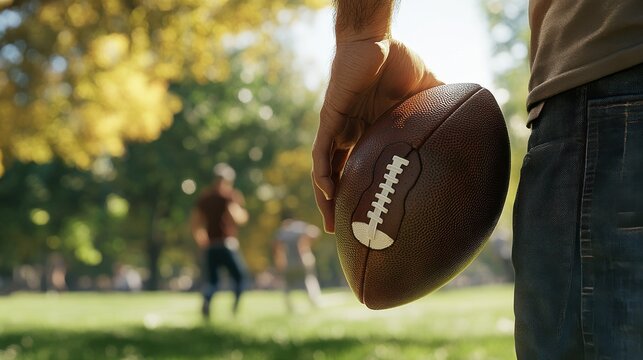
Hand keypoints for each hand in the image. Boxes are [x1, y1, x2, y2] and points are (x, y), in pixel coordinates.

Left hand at [312, 38, 441, 232]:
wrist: (376, 41)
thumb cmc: (396, 62)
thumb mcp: (426, 92)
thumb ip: (441, 109)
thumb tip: (473, 120)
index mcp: (370, 131)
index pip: (363, 168)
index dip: (363, 193)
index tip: (370, 217)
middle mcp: (350, 133)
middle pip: (339, 176)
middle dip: (339, 204)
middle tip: (344, 232)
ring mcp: (338, 127)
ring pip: (324, 169)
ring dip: (325, 197)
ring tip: (332, 223)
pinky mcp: (330, 118)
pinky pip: (321, 150)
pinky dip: (321, 171)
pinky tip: (326, 190)